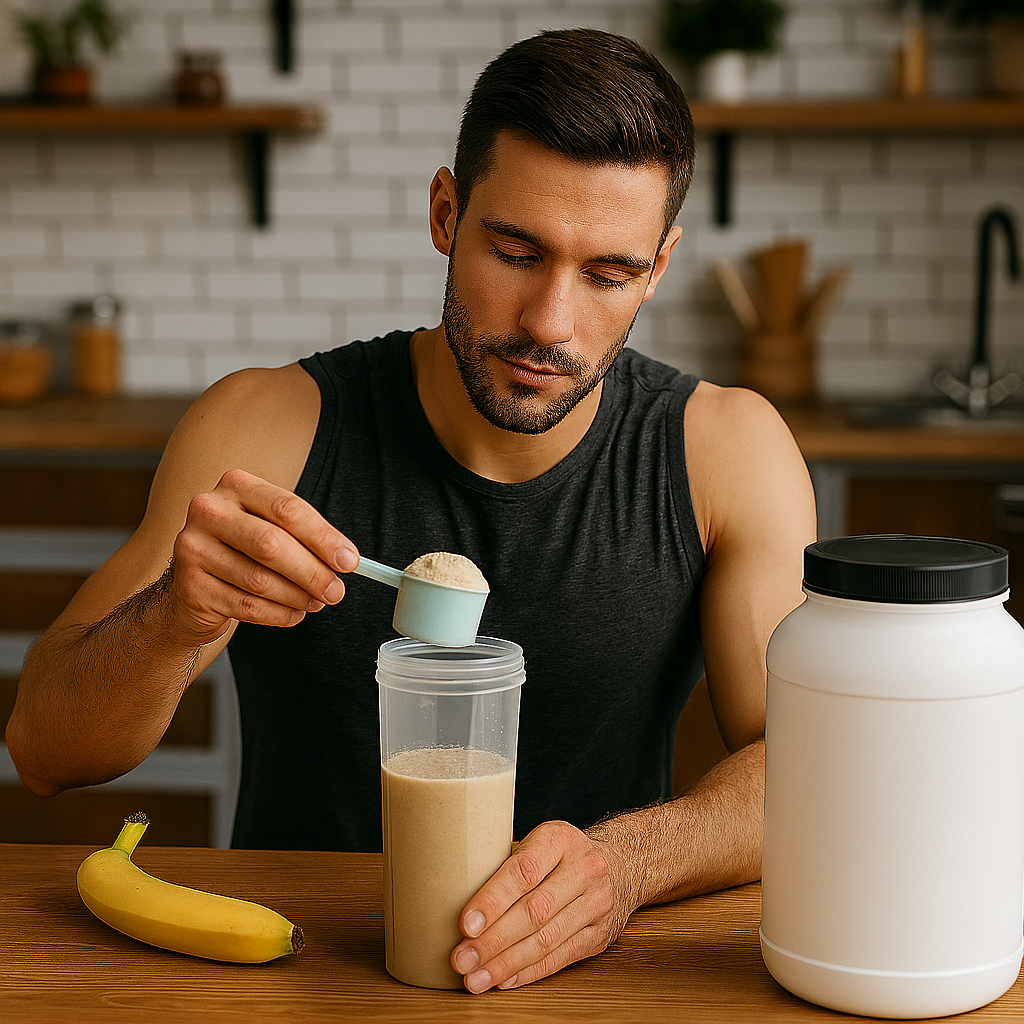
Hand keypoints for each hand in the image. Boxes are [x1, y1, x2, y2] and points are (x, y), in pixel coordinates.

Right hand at [168, 468, 358, 642]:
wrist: (195, 584)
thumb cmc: (244, 551)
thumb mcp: (273, 530)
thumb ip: (305, 539)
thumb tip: (344, 560)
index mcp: (236, 485)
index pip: (287, 509)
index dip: (323, 537)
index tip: (349, 561)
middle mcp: (209, 511)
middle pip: (271, 544)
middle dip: (312, 572)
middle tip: (336, 591)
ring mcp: (193, 548)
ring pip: (260, 580)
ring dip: (297, 597)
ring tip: (315, 603)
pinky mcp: (189, 586)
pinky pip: (246, 605)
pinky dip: (278, 614)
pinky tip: (293, 614)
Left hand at [450, 820, 636, 992]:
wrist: (621, 863)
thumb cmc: (560, 854)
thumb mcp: (538, 842)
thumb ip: (505, 864)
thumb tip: (448, 891)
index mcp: (559, 839)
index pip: (524, 872)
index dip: (493, 900)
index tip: (464, 924)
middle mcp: (583, 869)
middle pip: (534, 911)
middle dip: (493, 940)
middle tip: (461, 959)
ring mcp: (596, 903)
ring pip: (547, 940)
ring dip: (506, 963)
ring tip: (475, 978)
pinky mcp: (599, 934)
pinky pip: (560, 957)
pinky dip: (529, 972)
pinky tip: (503, 980)